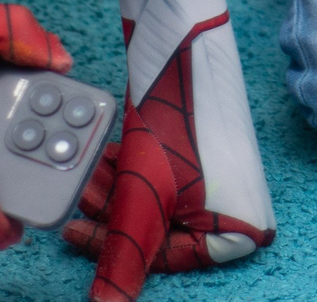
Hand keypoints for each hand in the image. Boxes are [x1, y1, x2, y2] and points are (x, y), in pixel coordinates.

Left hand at [64, 38, 273, 301]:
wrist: (185, 56)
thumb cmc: (182, 124)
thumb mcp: (144, 200)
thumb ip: (124, 258)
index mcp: (239, 232)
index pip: (166, 260)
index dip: (115, 249)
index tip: (76, 234)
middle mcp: (236, 211)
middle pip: (160, 231)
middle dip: (115, 212)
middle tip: (83, 196)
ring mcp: (221, 183)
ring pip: (157, 202)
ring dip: (120, 190)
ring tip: (92, 172)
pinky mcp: (206, 158)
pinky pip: (164, 178)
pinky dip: (134, 171)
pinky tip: (109, 158)